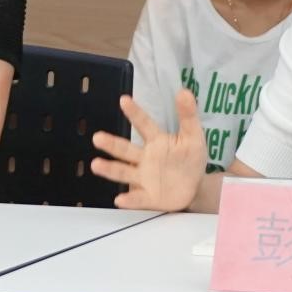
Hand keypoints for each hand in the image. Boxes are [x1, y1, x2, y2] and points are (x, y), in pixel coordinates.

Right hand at [91, 89, 206, 210]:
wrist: (195, 187)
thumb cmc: (190, 158)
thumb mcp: (194, 136)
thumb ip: (188, 116)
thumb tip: (183, 91)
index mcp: (157, 142)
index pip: (145, 125)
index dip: (135, 113)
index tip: (124, 99)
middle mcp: (145, 158)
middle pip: (126, 150)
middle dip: (111, 144)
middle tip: (97, 137)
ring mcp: (144, 178)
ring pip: (124, 173)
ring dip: (110, 169)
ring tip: (95, 164)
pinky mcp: (148, 197)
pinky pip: (137, 198)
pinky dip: (129, 200)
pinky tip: (119, 200)